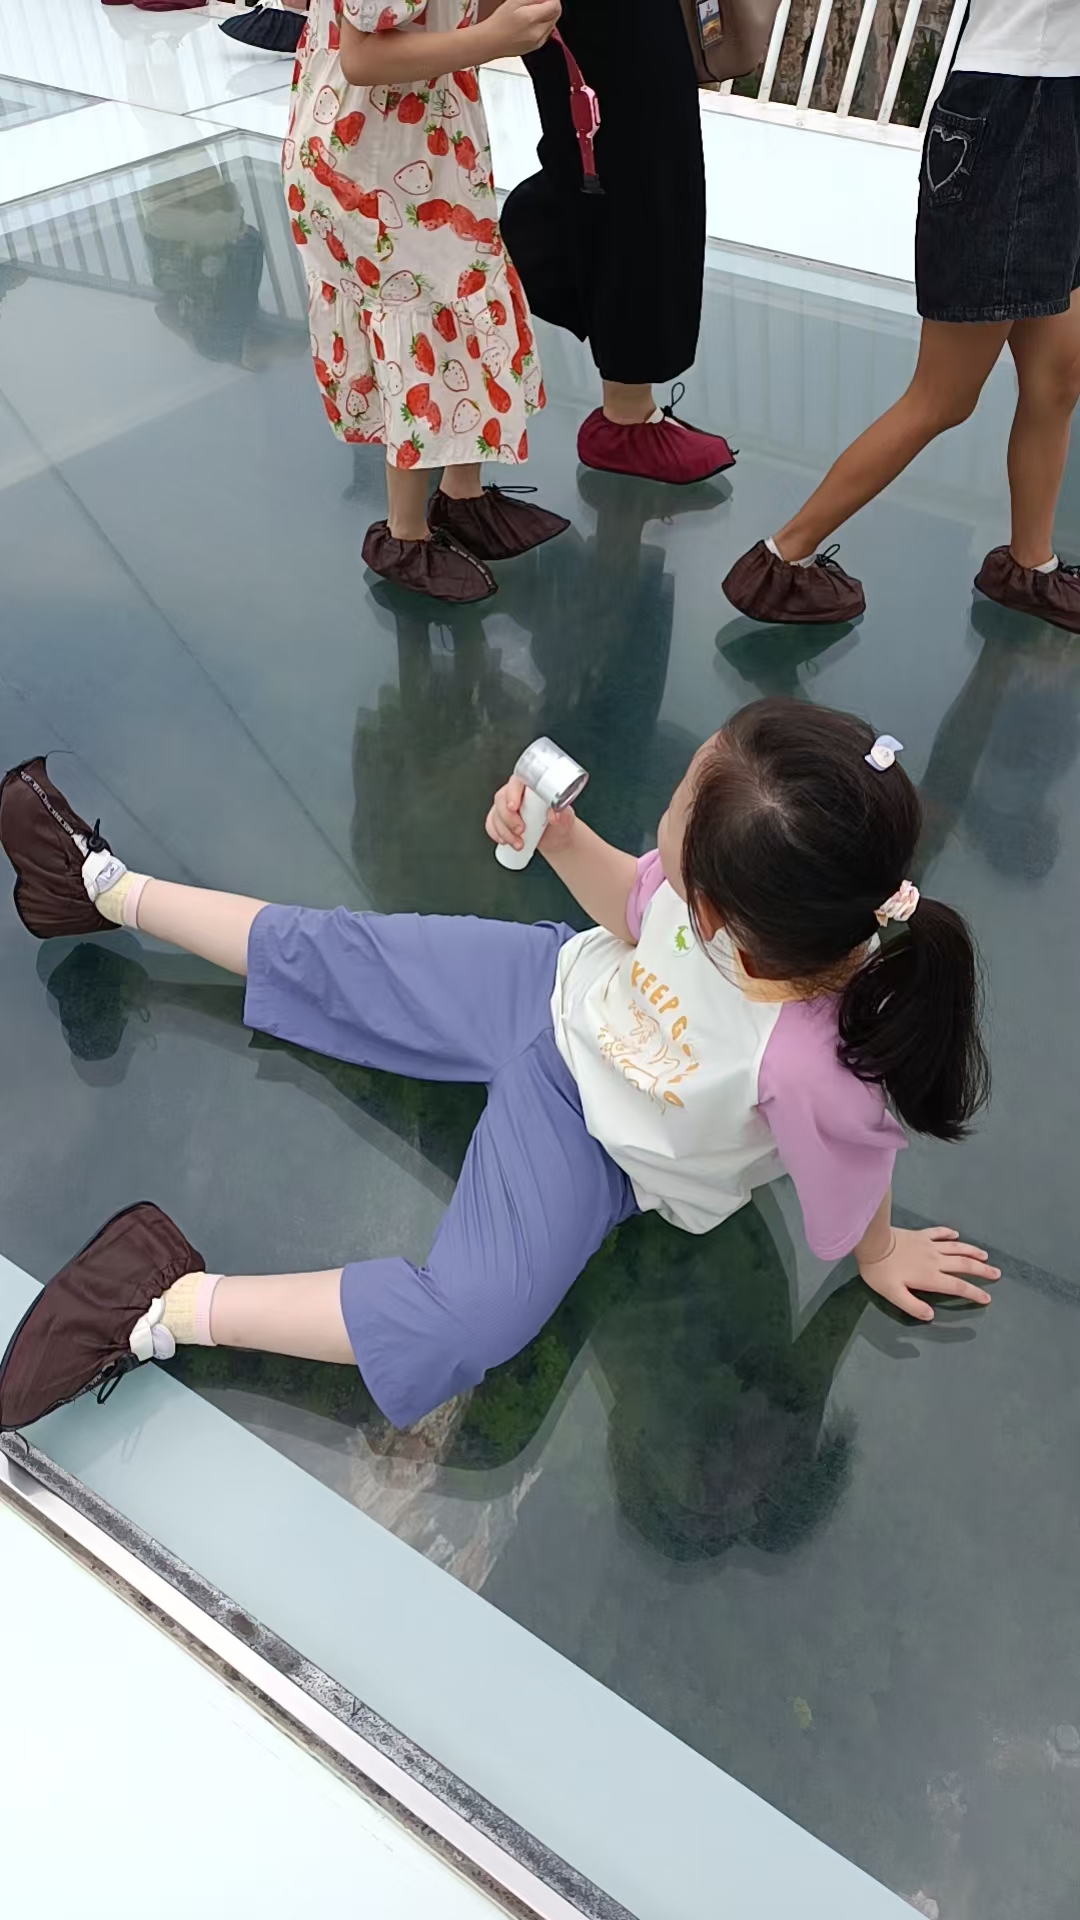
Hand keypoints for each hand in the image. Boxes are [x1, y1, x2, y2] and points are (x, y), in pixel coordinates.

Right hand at [479, 0, 561, 59]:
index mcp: (531, 18)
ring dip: (547, 16)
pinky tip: (531, 23)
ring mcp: (538, 42)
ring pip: (552, 24)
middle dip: (550, 6)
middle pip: (555, 15)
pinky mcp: (536, 47)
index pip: (555, 7)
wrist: (491, 41)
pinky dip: (543, 25)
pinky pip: (547, 33)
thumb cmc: (499, 22)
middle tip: (538, 3)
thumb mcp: (515, 1)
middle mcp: (537, 32)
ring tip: (532, 13)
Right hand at [485, 774, 575, 855]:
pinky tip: (506, 841)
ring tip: (519, 843)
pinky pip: (491, 824)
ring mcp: (506, 806)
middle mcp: (517, 793)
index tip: (514, 807)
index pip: (516, 782)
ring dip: (504, 831)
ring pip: (495, 814)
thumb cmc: (560, 821)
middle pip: (501, 798)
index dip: (512, 793)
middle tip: (520, 830)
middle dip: (508, 818)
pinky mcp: (501, 819)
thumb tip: (554, 814)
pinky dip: (497, 834)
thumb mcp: (566, 816)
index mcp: (531, 786)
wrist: (556, 837)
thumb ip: (561, 812)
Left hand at [858, 1227, 1000, 1322]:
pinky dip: (948, 1233)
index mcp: (930, 1277)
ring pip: (956, 1248)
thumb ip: (913, 1306)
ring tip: (984, 1256)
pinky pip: (938, 1233)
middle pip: (964, 1265)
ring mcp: (928, 1245)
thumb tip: (930, 1316)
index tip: (986, 1298)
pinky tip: (955, 1234)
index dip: (974, 1293)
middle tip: (996, 1273)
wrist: (873, 1242)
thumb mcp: (894, 1294)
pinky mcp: (920, 1235)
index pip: (958, 1286)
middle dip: (982, 1271)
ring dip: (972, 1251)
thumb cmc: (880, 1271)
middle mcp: (935, 1260)